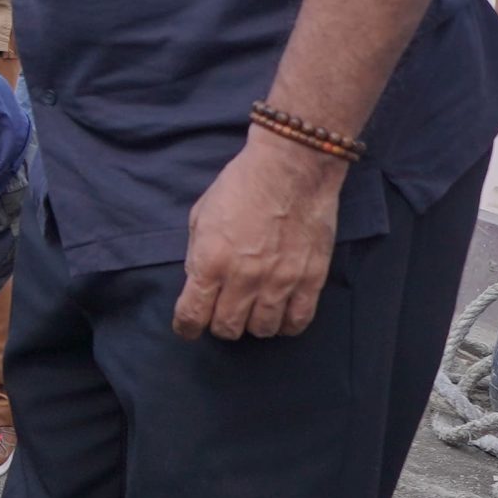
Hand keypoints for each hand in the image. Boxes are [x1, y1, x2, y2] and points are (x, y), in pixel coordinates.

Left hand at [173, 133, 346, 340]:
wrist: (291, 168)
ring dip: (253, 325)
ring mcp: (279, 281)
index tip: (187, 328)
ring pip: (262, 330)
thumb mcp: (201, 216)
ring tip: (252, 311)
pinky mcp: (311, 279)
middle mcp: (243, 278)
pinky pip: (297, 321)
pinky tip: (280, 315)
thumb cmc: (240, 185)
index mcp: (211, 261)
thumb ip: (197, 254)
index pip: (192, 314)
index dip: (186, 327)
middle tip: (222, 313)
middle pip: (227, 328)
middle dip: (219, 325)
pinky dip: (285, 325)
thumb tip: (198, 282)